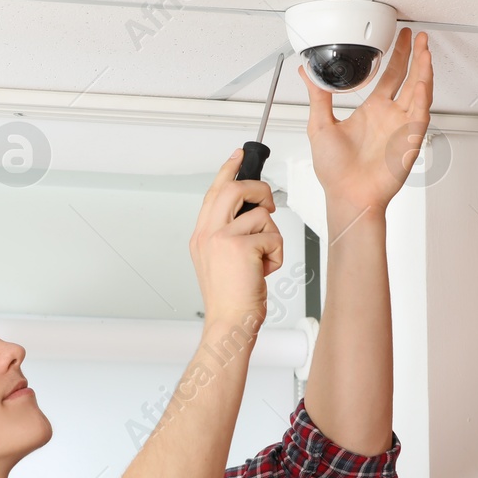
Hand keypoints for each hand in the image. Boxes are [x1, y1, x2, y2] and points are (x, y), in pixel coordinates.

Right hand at [189, 149, 282, 329]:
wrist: (230, 322)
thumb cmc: (231, 297)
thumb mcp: (221, 260)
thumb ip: (229, 233)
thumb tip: (253, 211)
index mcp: (202, 234)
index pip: (214, 191)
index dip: (228, 170)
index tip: (239, 155)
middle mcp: (207, 233)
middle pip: (234, 188)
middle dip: (258, 190)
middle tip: (268, 205)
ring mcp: (221, 238)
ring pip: (260, 214)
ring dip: (271, 237)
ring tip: (261, 259)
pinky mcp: (240, 246)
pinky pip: (272, 236)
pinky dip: (275, 254)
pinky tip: (264, 270)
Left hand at [299, 27, 433, 216]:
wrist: (347, 196)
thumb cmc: (335, 171)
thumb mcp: (320, 125)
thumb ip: (317, 96)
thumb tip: (306, 73)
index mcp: (372, 111)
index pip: (390, 76)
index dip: (397, 56)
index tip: (401, 38)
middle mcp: (390, 116)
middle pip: (408, 78)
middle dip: (415, 56)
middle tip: (418, 36)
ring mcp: (401, 127)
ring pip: (419, 92)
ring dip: (423, 71)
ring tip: (424, 51)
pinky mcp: (409, 141)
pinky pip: (419, 116)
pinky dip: (421, 99)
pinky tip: (421, 83)